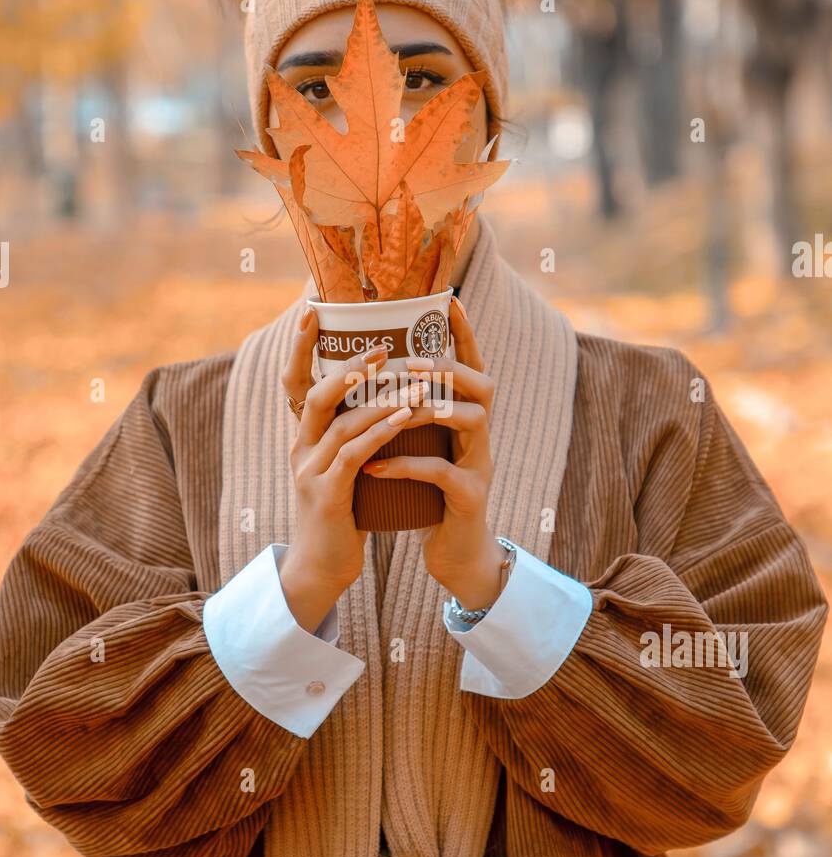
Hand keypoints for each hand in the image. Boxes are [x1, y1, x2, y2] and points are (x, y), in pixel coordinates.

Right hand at [279, 307, 428, 630]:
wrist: (323, 570)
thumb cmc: (341, 516)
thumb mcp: (344, 469)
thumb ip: (354, 436)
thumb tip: (383, 400)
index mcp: (304, 439)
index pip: (293, 383)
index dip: (297, 347)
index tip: (311, 311)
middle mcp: (300, 450)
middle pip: (314, 394)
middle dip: (349, 367)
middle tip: (383, 345)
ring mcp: (310, 473)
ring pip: (341, 423)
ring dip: (380, 399)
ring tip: (415, 381)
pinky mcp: (327, 496)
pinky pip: (354, 454)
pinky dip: (381, 431)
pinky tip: (406, 417)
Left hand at [362, 295, 504, 609]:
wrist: (453, 553)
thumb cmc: (429, 496)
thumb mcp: (421, 448)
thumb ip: (410, 417)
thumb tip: (375, 376)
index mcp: (467, 419)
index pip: (472, 367)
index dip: (465, 335)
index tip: (451, 303)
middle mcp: (480, 436)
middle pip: (482, 386)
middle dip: (448, 369)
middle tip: (411, 364)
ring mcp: (480, 466)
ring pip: (471, 421)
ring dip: (430, 409)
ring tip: (395, 408)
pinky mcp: (469, 498)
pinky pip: (440, 472)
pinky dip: (405, 465)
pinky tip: (374, 466)